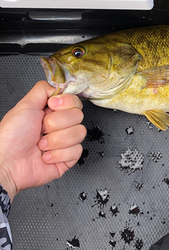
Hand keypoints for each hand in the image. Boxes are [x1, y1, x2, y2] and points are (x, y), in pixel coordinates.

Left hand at [0, 81, 85, 201]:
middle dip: (57, 124)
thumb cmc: (11, 137)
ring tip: (41, 145)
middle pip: (78, 116)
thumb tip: (59, 86)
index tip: (51, 106)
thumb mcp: (25, 105)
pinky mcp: (68, 159)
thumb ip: (43, 90)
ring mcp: (65, 142)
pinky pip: (76, 151)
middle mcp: (60, 125)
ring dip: (56, 140)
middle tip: (41, 129)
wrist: (6, 163)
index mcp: (52, 111)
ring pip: (79, 133)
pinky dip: (58, 154)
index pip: (75, 101)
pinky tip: (45, 156)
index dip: (66, 103)